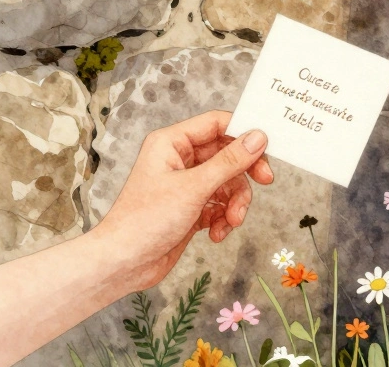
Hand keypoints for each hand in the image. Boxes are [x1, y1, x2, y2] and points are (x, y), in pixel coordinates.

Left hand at [92, 111, 272, 291]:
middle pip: (228, 155)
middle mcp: (179, 160)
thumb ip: (230, 162)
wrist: (123, 264)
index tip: (266, 147)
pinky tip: (216, 233)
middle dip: (244, 174)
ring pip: (228, 182)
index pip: (216, 124)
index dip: (243, 132)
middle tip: (265, 180)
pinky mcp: (191, 207)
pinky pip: (220, 204)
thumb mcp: (194, 188)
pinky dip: (224, 218)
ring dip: (236, 203)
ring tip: (232, 221)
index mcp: (171, 143)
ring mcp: (186, 184)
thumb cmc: (145, 221)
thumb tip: (258, 138)